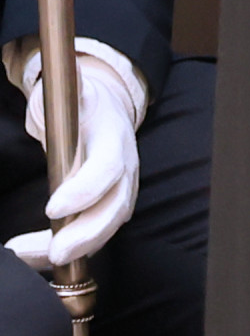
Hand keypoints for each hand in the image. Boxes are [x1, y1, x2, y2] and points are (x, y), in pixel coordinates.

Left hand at [9, 40, 137, 273]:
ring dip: (78, 249)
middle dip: (87, 234)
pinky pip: (96, 234)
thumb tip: (72, 75)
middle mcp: (125, 167)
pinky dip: (73, 251)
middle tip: (55, 253)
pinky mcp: (111, 206)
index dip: (85, 190)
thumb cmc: (83, 104)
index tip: (52, 208)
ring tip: (40, 260)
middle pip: (115, 207)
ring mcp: (122, 189)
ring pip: (108, 226)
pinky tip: (39, 258)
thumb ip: (71, 88)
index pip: (107, 167)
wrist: (106, 111)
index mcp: (113, 138)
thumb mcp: (75, 90)